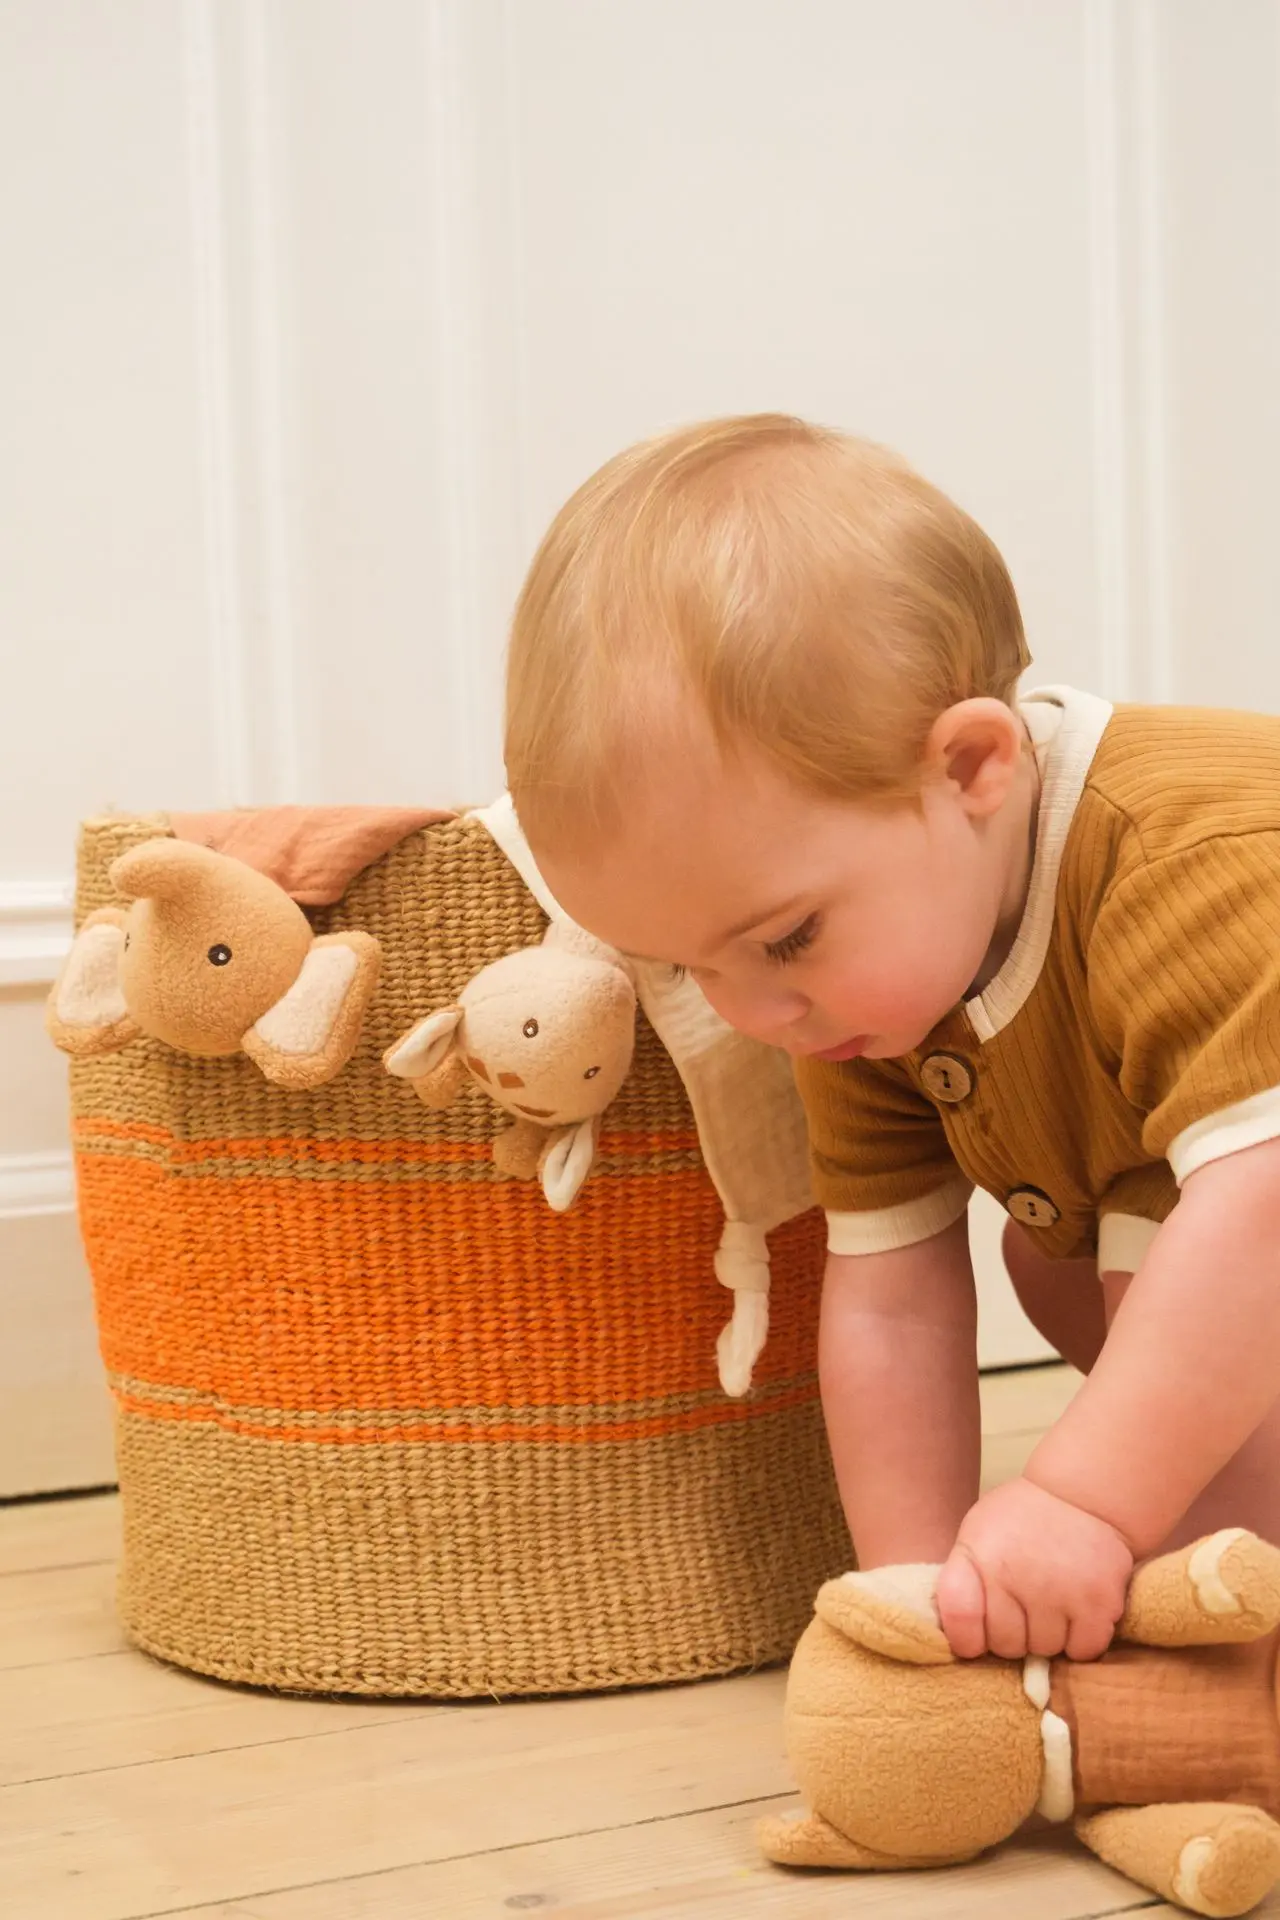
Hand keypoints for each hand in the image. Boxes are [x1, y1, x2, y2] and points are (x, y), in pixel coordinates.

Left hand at [936, 1477, 1132, 1661]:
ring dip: (1047, 1636)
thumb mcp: (977, 1534)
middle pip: (1006, 1646)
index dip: (966, 1637)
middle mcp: (1016, 1576)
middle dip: (1013, 1634)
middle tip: (1024, 1605)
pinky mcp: (1099, 1603)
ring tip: (1052, 1602)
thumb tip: (958, 1636)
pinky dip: (1080, 1640)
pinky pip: (1082, 1650)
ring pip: (1045, 1650)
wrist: (1082, 1495)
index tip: (976, 1634)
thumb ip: (963, 1581)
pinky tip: (1077, 1612)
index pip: (960, 1621)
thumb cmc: (1021, 1519)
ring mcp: (1060, 1592)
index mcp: (980, 1558)